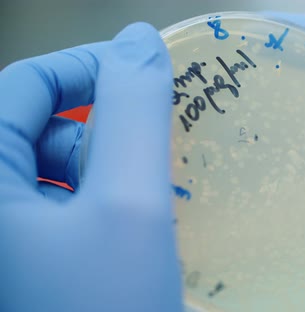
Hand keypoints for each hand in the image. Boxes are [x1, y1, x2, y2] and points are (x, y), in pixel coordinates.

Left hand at [0, 23, 181, 310]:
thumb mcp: (128, 206)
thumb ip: (133, 112)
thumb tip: (138, 40)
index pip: (23, 87)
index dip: (88, 67)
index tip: (149, 72)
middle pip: (38, 134)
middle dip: (104, 129)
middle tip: (164, 145)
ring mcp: (11, 247)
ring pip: (56, 178)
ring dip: (110, 173)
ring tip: (156, 194)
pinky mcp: (32, 272)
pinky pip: (65, 218)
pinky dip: (105, 209)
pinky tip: (140, 229)